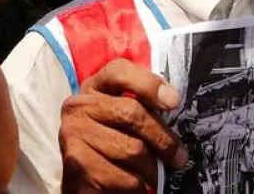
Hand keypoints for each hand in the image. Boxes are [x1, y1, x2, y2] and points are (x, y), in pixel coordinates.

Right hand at [60, 59, 186, 192]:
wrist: (79, 177)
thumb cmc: (109, 142)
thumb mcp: (120, 116)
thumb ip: (141, 104)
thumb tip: (172, 101)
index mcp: (93, 88)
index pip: (119, 72)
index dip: (148, 84)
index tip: (173, 102)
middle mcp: (78, 107)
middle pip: (132, 113)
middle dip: (163, 139)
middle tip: (179, 158)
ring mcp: (73, 135)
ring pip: (132, 150)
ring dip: (152, 169)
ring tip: (157, 176)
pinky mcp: (75, 166)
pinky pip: (123, 178)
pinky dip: (139, 188)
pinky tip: (140, 188)